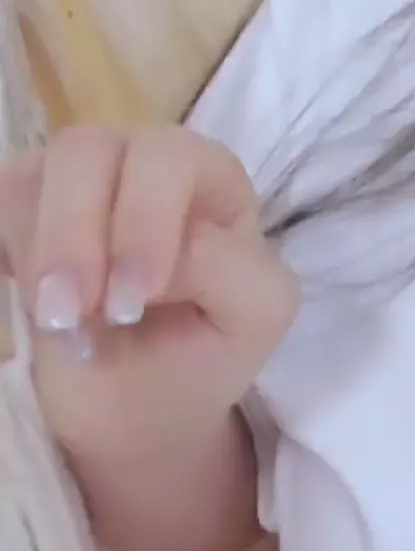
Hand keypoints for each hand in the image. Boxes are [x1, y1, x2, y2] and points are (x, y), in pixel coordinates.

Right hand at [0, 125, 297, 461]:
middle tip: (70, 312)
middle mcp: (147, 163)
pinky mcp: (31, 206)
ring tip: (55, 319)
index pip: (172, 161)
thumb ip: (225, 263)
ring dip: (37, 247)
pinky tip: (27, 292)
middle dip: (73, 232)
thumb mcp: (253, 314)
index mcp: (215, 179)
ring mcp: (84, 179)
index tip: (127, 309)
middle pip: (91, 146)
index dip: (141, 230)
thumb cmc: (204, 352)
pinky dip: (6, 246)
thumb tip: (159, 241)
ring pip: (38, 171)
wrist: (140, 404)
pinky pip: (4, 196)